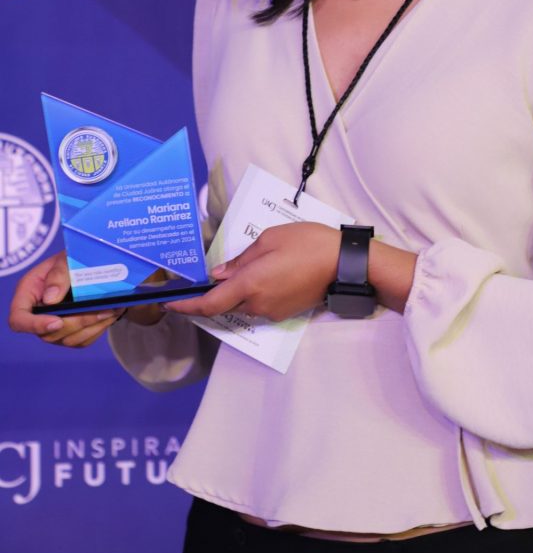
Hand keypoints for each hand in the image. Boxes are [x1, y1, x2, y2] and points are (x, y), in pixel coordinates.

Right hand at [8, 250, 121, 347]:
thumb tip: (51, 299)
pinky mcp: (72, 334)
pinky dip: (97, 329)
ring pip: (68, 340)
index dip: (35, 325)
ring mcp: (55, 327)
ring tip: (110, 310)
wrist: (91, 264)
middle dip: (76, 323)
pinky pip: (82, 341)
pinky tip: (110, 315)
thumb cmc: (73, 257)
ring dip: (91, 326)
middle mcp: (39, 315)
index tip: (58, 321)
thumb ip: (59, 273)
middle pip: (48, 334)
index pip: (19, 319)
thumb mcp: (65, 258)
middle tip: (100, 310)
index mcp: (28, 294)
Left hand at [166, 221, 339, 321]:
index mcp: (250, 283)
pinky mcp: (285, 312)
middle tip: (215, 271)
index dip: (187, 305)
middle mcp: (258, 303)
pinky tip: (269, 272)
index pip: (210, 303)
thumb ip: (241, 259)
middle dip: (217, 290)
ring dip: (239, 289)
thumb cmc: (308, 243)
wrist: (343, 263)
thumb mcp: (269, 239)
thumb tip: (218, 275)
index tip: (170, 302)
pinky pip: (260, 304)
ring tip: (254, 263)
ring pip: (244, 303)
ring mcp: (272, 311)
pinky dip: (255, 291)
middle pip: (226, 303)